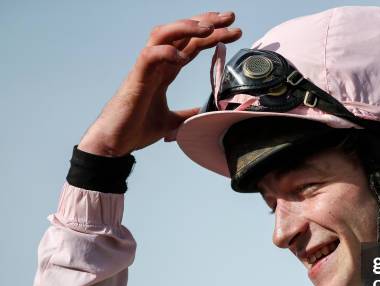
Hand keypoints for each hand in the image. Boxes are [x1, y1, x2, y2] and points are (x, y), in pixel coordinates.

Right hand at [77, 12, 241, 156]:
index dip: (211, 35)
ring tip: (209, 28)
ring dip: (187, 27)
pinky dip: (165, 52)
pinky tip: (182, 56)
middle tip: (230, 17)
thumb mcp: (171, 122)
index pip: (191, 45)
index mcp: (165, 72)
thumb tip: (200, 112)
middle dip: (206, 22)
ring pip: (164, 34)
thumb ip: (186, 114)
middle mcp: (156, 64)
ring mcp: (145, 69)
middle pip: (182, 33)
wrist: (115, 143)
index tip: (234, 31)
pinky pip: (149, 56)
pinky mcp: (136, 79)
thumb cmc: (136, 129)